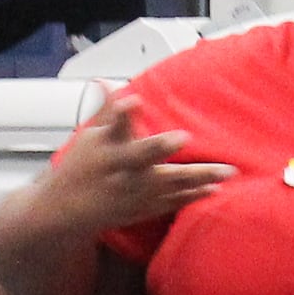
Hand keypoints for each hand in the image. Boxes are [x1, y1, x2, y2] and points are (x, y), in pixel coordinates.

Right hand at [43, 94, 233, 235]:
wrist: (68, 212)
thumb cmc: (81, 168)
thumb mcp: (89, 138)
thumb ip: (106, 113)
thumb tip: (106, 82)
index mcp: (107, 150)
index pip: (114, 128)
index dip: (123, 114)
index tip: (134, 101)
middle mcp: (120, 171)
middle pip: (142, 157)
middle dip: (160, 147)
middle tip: (182, 137)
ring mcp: (133, 192)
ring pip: (167, 184)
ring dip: (197, 178)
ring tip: (225, 172)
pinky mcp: (143, 208)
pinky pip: (171, 202)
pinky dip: (193, 196)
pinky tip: (215, 189)